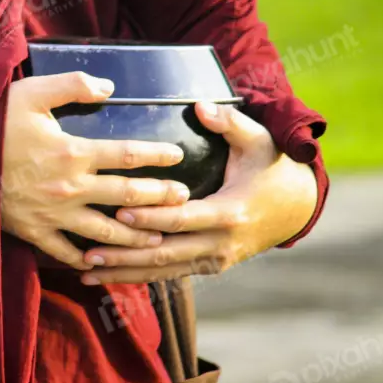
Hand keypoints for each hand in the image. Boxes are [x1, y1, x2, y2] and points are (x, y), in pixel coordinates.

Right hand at [1, 72, 190, 269]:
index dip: (156, 155)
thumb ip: (71, 86)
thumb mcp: (30, 93)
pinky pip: (66, 252)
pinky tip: (101, 263)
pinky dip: (85, 260)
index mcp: (74, 152)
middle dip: (159, 198)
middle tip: (184, 200)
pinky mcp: (33, 231)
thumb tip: (108, 87)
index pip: (127, 155)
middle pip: (126, 195)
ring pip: (105, 231)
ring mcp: (53, 214)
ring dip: (135, 237)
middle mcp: (70, 187)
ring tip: (157, 240)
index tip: (177, 155)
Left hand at [79, 102, 317, 283]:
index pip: (183, 219)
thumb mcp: (259, 142)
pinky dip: (138, 275)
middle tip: (88, 253)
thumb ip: (230, 123)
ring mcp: (214, 259)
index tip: (119, 215)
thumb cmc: (272, 168)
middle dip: (125, 255)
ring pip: (163, 270)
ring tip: (86, 271)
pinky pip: (169, 274)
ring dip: (124, 272)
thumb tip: (201, 106)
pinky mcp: (208, 267)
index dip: (151, 218)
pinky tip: (107, 276)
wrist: (297, 209)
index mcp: (230, 212)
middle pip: (166, 252)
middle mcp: (220, 243)